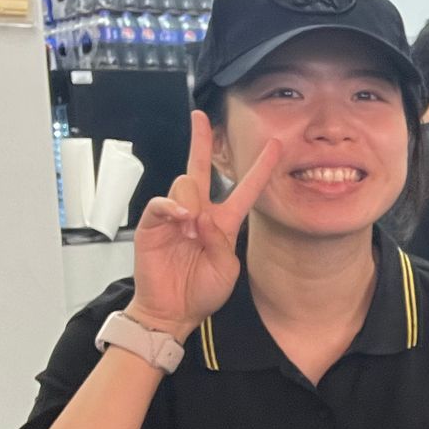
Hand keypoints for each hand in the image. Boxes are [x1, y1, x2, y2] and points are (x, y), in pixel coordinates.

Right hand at [127, 110, 281, 338]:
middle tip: (200, 117)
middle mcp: (200, 214)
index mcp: (224, 223)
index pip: (245, 190)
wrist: (173, 311)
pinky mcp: (153, 225)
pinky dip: (170, 207)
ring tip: (190, 230)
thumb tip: (200, 216)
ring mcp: (175, 217)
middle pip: (202, 170)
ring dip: (192, 203)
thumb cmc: (201, 292)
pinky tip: (180, 218)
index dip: (260, 168)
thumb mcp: (225, 270)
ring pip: (185, 185)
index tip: (275, 145)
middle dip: (200, 142)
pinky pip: (161, 204)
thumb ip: (220, 242)